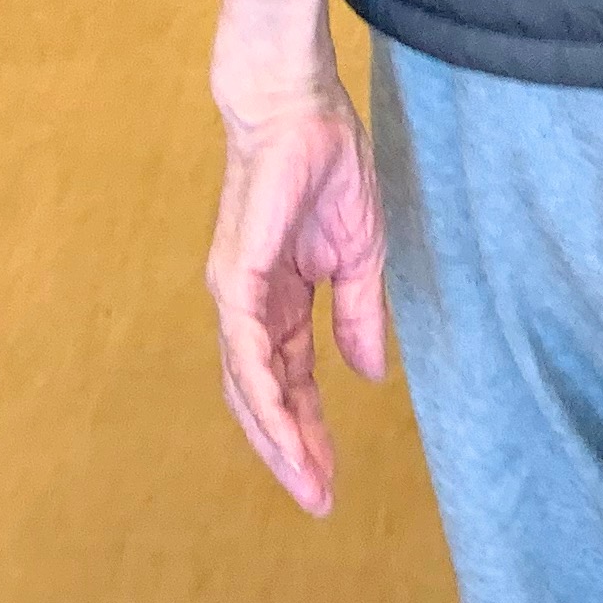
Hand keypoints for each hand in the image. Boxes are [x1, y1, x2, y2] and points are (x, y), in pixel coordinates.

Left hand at [204, 71, 390, 514]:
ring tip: (308, 483)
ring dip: (277, 439)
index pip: (290, 378)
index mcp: (280, 297)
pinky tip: (286, 433)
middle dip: (291, 450)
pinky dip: (265, 400)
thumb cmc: (324, 160)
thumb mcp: (359, 251)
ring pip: (248, 387)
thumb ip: (358, 313)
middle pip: (263, 396)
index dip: (310, 427)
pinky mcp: (234, 280)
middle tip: (319, 499)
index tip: (331, 477)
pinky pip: (246, 355)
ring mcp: (236, 295)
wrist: (295, 102)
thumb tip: (368, 373)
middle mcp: (248, 305)